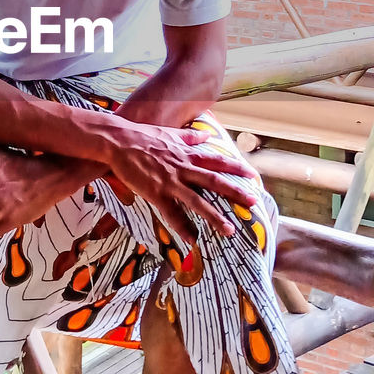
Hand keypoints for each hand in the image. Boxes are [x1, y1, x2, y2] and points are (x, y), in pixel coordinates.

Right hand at [108, 121, 257, 245]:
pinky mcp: (156, 193)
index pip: (218, 161)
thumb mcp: (170, 133)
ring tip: (230, 230)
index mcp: (187, 154)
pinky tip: (192, 240)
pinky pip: (172, 214)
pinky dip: (183, 228)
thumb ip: (190, 137)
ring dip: (215, 216)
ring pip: (197, 201)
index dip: (237, 168)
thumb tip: (206, 135)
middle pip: (215, 182)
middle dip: (236, 192)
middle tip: (254, 203)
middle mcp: (183, 168)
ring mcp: (170, 182)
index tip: (253, 175)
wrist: (119, 141)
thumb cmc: (143, 136)